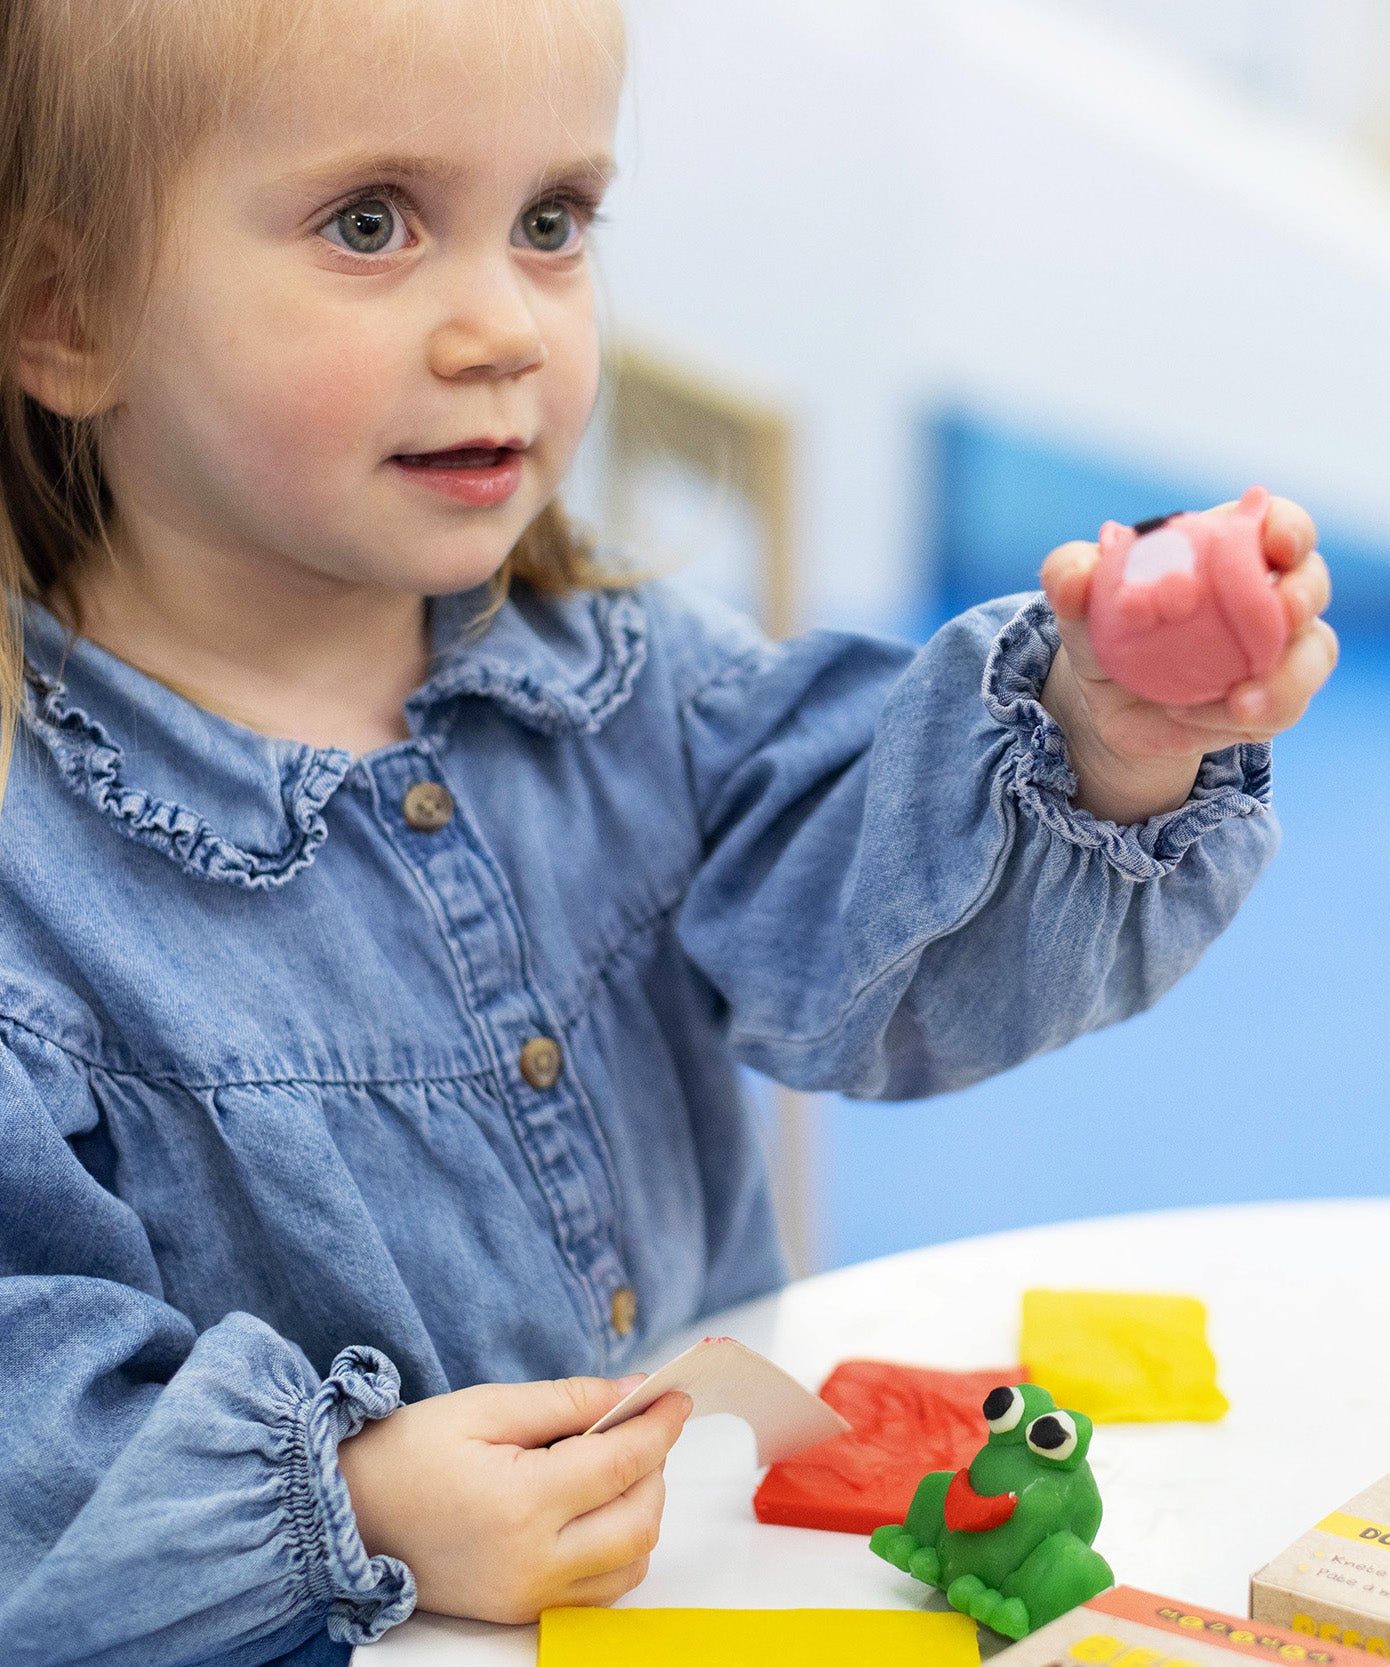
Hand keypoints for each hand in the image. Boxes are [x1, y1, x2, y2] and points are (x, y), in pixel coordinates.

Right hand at [336, 1373, 692, 1622]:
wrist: (346, 1516)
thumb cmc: (407, 1454)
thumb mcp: (484, 1407)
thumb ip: (566, 1401)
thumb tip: (631, 1393)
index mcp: (520, 1504)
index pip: (622, 1464)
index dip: (658, 1426)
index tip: (675, 1398)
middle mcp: (532, 1563)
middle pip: (639, 1519)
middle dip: (656, 1466)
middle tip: (644, 1426)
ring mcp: (528, 1597)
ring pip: (631, 1563)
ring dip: (643, 1510)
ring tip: (619, 1466)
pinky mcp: (521, 1612)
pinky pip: (601, 1591)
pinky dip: (620, 1549)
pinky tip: (599, 1508)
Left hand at [1039, 495, 1337, 823]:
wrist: (1105, 704)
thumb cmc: (1103, 631)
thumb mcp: (1077, 602)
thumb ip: (1069, 576)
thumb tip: (1077, 577)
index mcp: (1228, 550)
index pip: (1278, 523)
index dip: (1288, 529)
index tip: (1278, 545)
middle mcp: (1264, 596)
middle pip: (1311, 582)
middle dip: (1305, 594)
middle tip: (1282, 615)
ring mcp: (1275, 650)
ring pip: (1312, 655)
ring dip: (1286, 678)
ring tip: (1238, 703)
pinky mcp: (1270, 702)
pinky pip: (1281, 710)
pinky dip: (1243, 717)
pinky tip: (1191, 719)